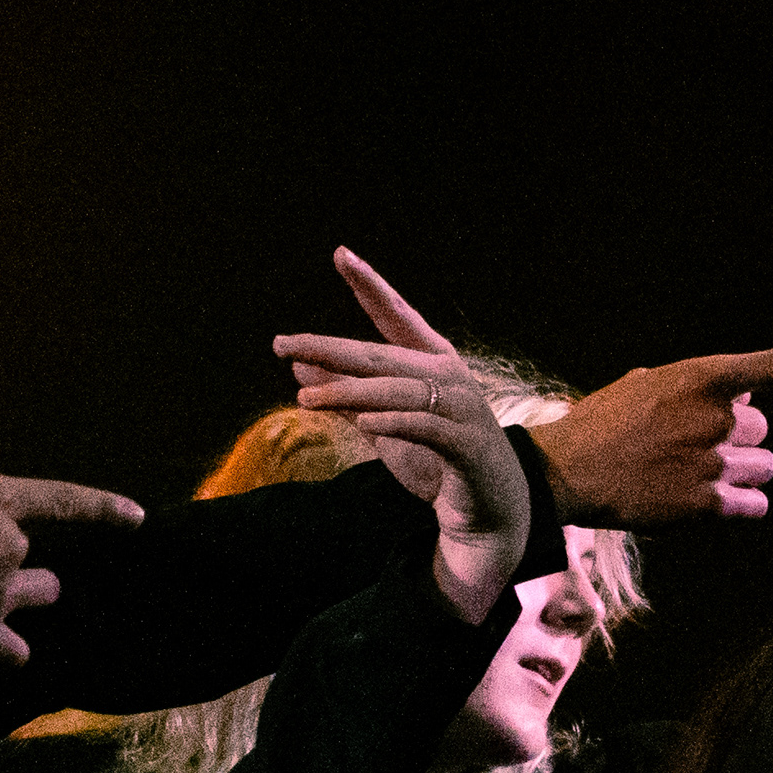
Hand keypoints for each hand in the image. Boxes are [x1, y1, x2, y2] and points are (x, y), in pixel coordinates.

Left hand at [275, 249, 527, 623]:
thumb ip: (346, 394)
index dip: (370, 286)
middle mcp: (449, 377)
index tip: (341, 255)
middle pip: (381, 354)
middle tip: (283, 344)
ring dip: (347, 393)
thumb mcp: (382, 426)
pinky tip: (363, 423)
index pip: (396, 316)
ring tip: (304, 398)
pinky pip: (423, 426)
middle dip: (329, 347)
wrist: (488, 516)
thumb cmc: (436, 465)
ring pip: (394, 390)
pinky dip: (393, 422)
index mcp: (433, 362)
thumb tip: (298, 365)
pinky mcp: (465, 445)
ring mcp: (461, 409)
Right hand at [528, 342, 772, 524]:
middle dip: (736, 438)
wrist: (568, 471)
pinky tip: (704, 500)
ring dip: (737, 472)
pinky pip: (754, 506)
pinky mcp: (707, 505)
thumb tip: (737, 401)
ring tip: (689, 471)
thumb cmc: (606, 424)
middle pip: (762, 432)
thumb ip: (699, 388)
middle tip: (690, 444)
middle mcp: (716, 418)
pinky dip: (739, 505)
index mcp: (703, 378)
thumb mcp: (650, 384)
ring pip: (762, 470)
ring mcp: (714, 462)